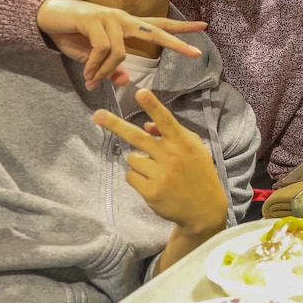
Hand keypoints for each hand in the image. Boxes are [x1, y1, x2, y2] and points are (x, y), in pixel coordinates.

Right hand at [37, 0, 204, 89]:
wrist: (48, 17)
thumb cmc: (73, 35)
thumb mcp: (93, 57)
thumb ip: (110, 68)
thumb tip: (125, 80)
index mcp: (127, 25)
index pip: (159, 25)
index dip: (181, 27)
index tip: (204, 27)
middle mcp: (123, 18)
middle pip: (155, 31)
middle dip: (176, 42)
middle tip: (195, 52)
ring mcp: (109, 17)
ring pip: (119, 52)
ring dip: (106, 71)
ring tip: (92, 80)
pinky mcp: (93, 19)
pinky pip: (102, 49)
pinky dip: (95, 66)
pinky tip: (88, 74)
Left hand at [92, 88, 227, 238]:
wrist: (204, 209)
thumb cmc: (199, 174)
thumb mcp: (195, 150)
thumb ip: (172, 135)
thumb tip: (146, 126)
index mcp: (183, 143)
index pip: (166, 120)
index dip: (153, 106)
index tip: (141, 92)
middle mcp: (171, 157)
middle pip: (137, 137)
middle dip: (115, 124)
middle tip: (97, 115)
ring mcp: (160, 175)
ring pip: (132, 159)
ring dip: (139, 163)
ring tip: (156, 172)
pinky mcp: (151, 192)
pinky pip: (131, 176)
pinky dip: (138, 178)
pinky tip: (153, 184)